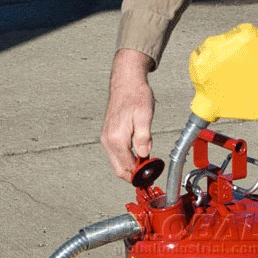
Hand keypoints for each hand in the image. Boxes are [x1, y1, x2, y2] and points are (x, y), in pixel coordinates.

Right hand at [101, 49, 154, 180]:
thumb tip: (144, 155)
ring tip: (145, 164)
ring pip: (116, 163)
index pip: (127, 166)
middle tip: (148, 176)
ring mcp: (106, 138)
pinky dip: (126, 159)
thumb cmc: (136, 96)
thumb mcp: (145, 116)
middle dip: (132, 176)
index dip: (139, 174)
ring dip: (130, 167)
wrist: (126, 81)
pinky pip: (116, 155)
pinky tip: (138, 155)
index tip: (151, 175)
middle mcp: (108, 140)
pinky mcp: (108, 136)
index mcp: (117, 138)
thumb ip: (144, 138)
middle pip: (118, 170)